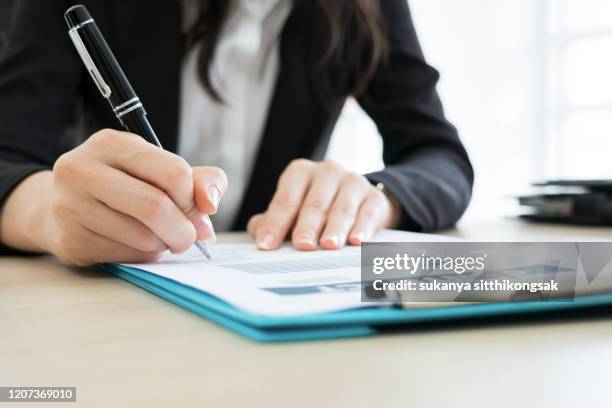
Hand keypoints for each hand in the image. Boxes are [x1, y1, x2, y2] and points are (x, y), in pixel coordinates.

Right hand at [19, 129, 225, 264]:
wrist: (66, 206)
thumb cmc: (126, 184)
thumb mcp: (162, 169)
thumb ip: (200, 180)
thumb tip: (210, 204)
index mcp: (111, 143)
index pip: (174, 173)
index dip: (193, 198)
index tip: (194, 208)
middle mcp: (82, 169)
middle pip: (155, 207)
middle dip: (183, 230)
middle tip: (188, 237)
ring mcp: (70, 206)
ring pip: (143, 238)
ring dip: (162, 244)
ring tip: (156, 236)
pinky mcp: (69, 241)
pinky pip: (126, 257)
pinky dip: (142, 257)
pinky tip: (133, 244)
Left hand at [247, 159, 399, 250]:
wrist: (359, 202)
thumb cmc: (318, 209)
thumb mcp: (293, 210)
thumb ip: (273, 221)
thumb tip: (259, 233)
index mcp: (300, 173)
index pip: (285, 200)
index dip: (275, 223)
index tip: (266, 244)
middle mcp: (327, 172)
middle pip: (314, 203)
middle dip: (307, 226)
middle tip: (302, 245)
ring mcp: (353, 182)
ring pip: (341, 208)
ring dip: (335, 228)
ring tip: (329, 245)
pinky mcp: (374, 197)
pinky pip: (368, 213)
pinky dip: (362, 228)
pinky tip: (356, 241)